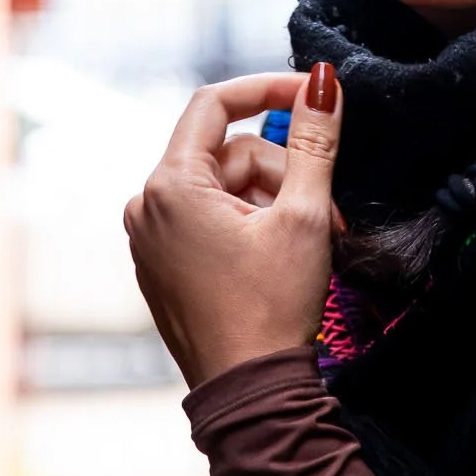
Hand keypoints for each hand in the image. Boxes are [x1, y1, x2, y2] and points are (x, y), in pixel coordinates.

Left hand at [123, 63, 342, 387]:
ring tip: (311, 243)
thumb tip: (321, 81)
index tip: (312, 94)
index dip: (267, 89)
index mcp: (170, 187)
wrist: (250, 394)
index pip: (214, 104)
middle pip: (228, 152)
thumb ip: (314, 141)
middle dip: (283, 172)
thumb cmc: (272, 307)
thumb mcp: (305, 216)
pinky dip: (250, 224)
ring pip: (224, 187)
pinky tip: (279, 256)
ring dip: (272, 202)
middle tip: (328, 213)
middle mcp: (147, 207)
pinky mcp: (165, 265)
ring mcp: (151, 239)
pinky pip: (210, 218)